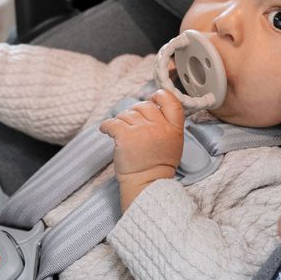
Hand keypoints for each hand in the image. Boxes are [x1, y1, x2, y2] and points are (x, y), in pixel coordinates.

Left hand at [99, 89, 183, 208]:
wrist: (146, 184)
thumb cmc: (157, 165)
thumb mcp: (173, 143)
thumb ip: (166, 124)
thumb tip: (152, 106)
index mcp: (174, 129)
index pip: (171, 101)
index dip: (160, 95)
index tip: (153, 97)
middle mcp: (159, 127)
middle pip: (145, 106)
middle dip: (136, 112)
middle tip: (132, 125)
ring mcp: (142, 131)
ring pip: (127, 114)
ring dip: (122, 121)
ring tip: (123, 134)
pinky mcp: (124, 136)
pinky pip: (112, 122)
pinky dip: (106, 126)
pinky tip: (106, 131)